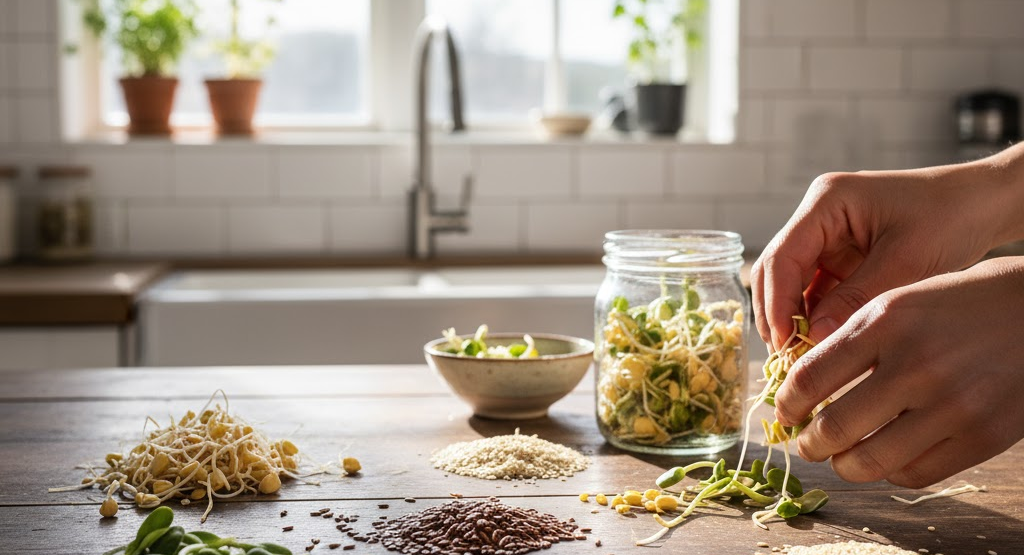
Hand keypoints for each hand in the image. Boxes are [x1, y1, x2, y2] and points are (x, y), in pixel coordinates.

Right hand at [751, 147, 1023, 350]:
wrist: (982, 204)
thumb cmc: (950, 217)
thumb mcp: (904, 261)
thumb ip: (856, 298)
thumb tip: (814, 339)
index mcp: (826, 202)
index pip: (782, 256)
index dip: (776, 302)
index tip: (783, 341)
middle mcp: (817, 217)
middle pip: (777, 270)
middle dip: (778, 314)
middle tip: (785, 356)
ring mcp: (826, 237)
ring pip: (792, 284)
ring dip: (794, 319)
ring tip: (801, 356)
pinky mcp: (839, 256)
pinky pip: (816, 290)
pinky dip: (816, 317)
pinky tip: (820, 343)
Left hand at [773, 257, 1023, 486]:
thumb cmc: (961, 301)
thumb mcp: (900, 300)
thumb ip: (853, 338)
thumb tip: (802, 384)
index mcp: (885, 322)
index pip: (810, 378)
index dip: (787, 405)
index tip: (784, 413)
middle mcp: (915, 365)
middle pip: (834, 428)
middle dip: (809, 444)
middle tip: (806, 445)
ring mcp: (952, 405)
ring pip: (870, 461)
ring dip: (844, 466)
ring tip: (840, 459)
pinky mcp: (983, 436)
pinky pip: (916, 472)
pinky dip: (891, 471)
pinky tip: (887, 457)